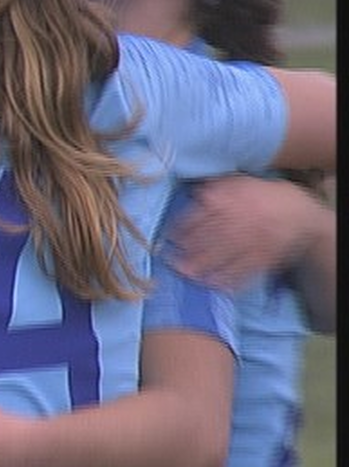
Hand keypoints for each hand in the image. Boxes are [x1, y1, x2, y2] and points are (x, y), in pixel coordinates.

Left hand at [168, 175, 325, 289]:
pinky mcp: (264, 257)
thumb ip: (215, 188)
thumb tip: (193, 194)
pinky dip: (229, 280)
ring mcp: (254, 241)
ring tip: (185, 274)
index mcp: (232, 200)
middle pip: (209, 238)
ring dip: (202, 267)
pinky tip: (214, 285)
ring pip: (225, 255)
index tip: (168, 238)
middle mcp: (242, 220)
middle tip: (169, 261)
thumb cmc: (261, 196)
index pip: (201, 215)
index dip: (182, 228)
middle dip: (188, 251)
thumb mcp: (238, 183)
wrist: (300, 212)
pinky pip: (245, 270)